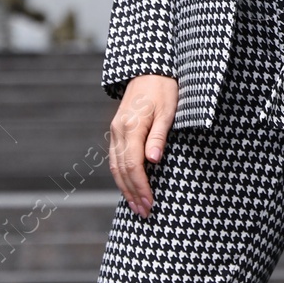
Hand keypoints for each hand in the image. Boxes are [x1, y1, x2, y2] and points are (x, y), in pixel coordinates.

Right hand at [108, 74, 177, 217]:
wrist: (150, 69)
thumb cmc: (164, 89)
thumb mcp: (168, 110)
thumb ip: (160, 135)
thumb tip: (154, 160)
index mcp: (131, 126)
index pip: (133, 165)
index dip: (141, 187)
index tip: (150, 203)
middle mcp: (118, 130)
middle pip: (121, 170)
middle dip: (133, 193)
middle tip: (145, 212)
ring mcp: (115, 131)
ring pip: (115, 166)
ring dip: (125, 188)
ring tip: (136, 206)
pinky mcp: (117, 130)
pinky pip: (115, 158)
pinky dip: (121, 175)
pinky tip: (129, 187)